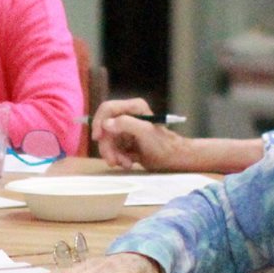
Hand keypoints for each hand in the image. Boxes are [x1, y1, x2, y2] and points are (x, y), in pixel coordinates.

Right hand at [93, 98, 265, 173]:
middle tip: (113, 161)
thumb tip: (106, 124)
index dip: (99, 122)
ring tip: (125, 164)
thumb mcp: (145, 132)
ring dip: (113, 155)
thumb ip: (126, 124)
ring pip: (107, 141)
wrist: (175, 160)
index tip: (98, 138)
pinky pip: (113, 149)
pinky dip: (118, 158)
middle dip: (108, 146)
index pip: (107, 109)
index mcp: (133, 108)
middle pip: (105, 128)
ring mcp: (126, 130)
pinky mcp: (126, 142)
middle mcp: (128, 116)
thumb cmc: (164, 145)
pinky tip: (129, 163)